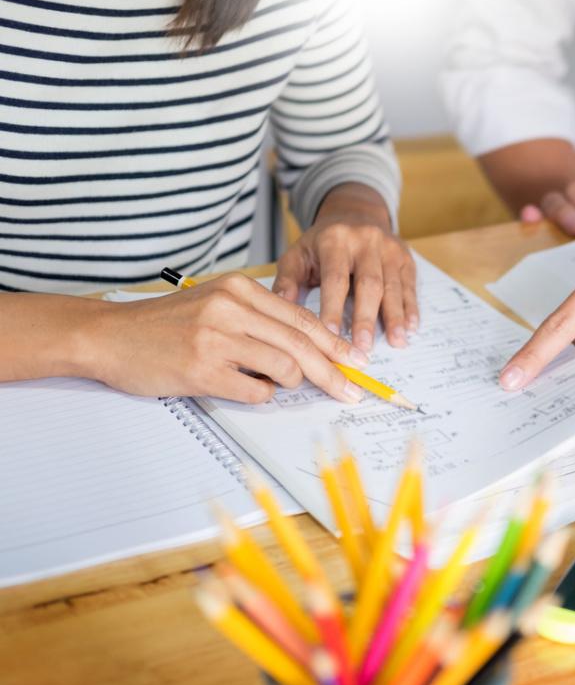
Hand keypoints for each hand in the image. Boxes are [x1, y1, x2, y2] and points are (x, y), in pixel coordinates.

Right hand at [88, 274, 369, 403]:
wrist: (109, 335)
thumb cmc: (165, 324)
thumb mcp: (216, 303)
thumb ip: (258, 319)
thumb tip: (308, 350)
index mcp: (239, 289)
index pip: (302, 318)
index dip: (335, 343)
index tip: (355, 361)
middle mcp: (231, 308)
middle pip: (302, 343)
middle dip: (333, 372)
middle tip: (351, 391)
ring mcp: (216, 338)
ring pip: (285, 367)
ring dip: (291, 384)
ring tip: (278, 384)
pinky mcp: (202, 370)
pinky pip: (255, 391)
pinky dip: (262, 395)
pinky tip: (247, 388)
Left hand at [273, 183, 416, 352]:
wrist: (355, 213)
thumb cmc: (322, 243)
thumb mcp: (298, 253)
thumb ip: (288, 280)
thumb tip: (280, 309)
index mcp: (334, 240)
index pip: (335, 278)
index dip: (333, 308)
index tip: (331, 336)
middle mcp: (365, 240)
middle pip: (369, 284)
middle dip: (366, 318)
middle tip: (363, 348)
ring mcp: (389, 248)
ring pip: (393, 286)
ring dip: (395, 316)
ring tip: (396, 342)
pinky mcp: (405, 258)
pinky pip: (410, 285)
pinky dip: (410, 308)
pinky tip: (410, 328)